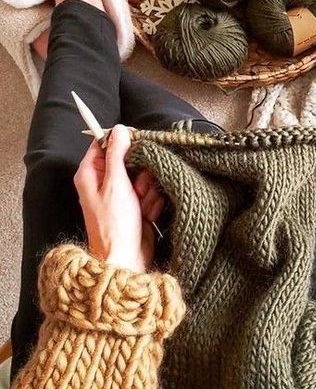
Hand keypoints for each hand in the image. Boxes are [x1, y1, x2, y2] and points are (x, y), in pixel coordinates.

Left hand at [74, 125, 164, 272]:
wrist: (125, 259)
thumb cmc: (114, 226)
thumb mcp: (115, 184)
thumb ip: (118, 154)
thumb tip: (120, 129)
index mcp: (91, 174)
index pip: (104, 143)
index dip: (122, 143)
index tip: (136, 147)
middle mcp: (104, 183)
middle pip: (129, 159)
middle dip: (139, 173)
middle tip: (137, 188)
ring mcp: (121, 195)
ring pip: (144, 175)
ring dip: (148, 190)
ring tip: (141, 206)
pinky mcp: (136, 206)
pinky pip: (151, 192)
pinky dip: (152, 202)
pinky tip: (147, 215)